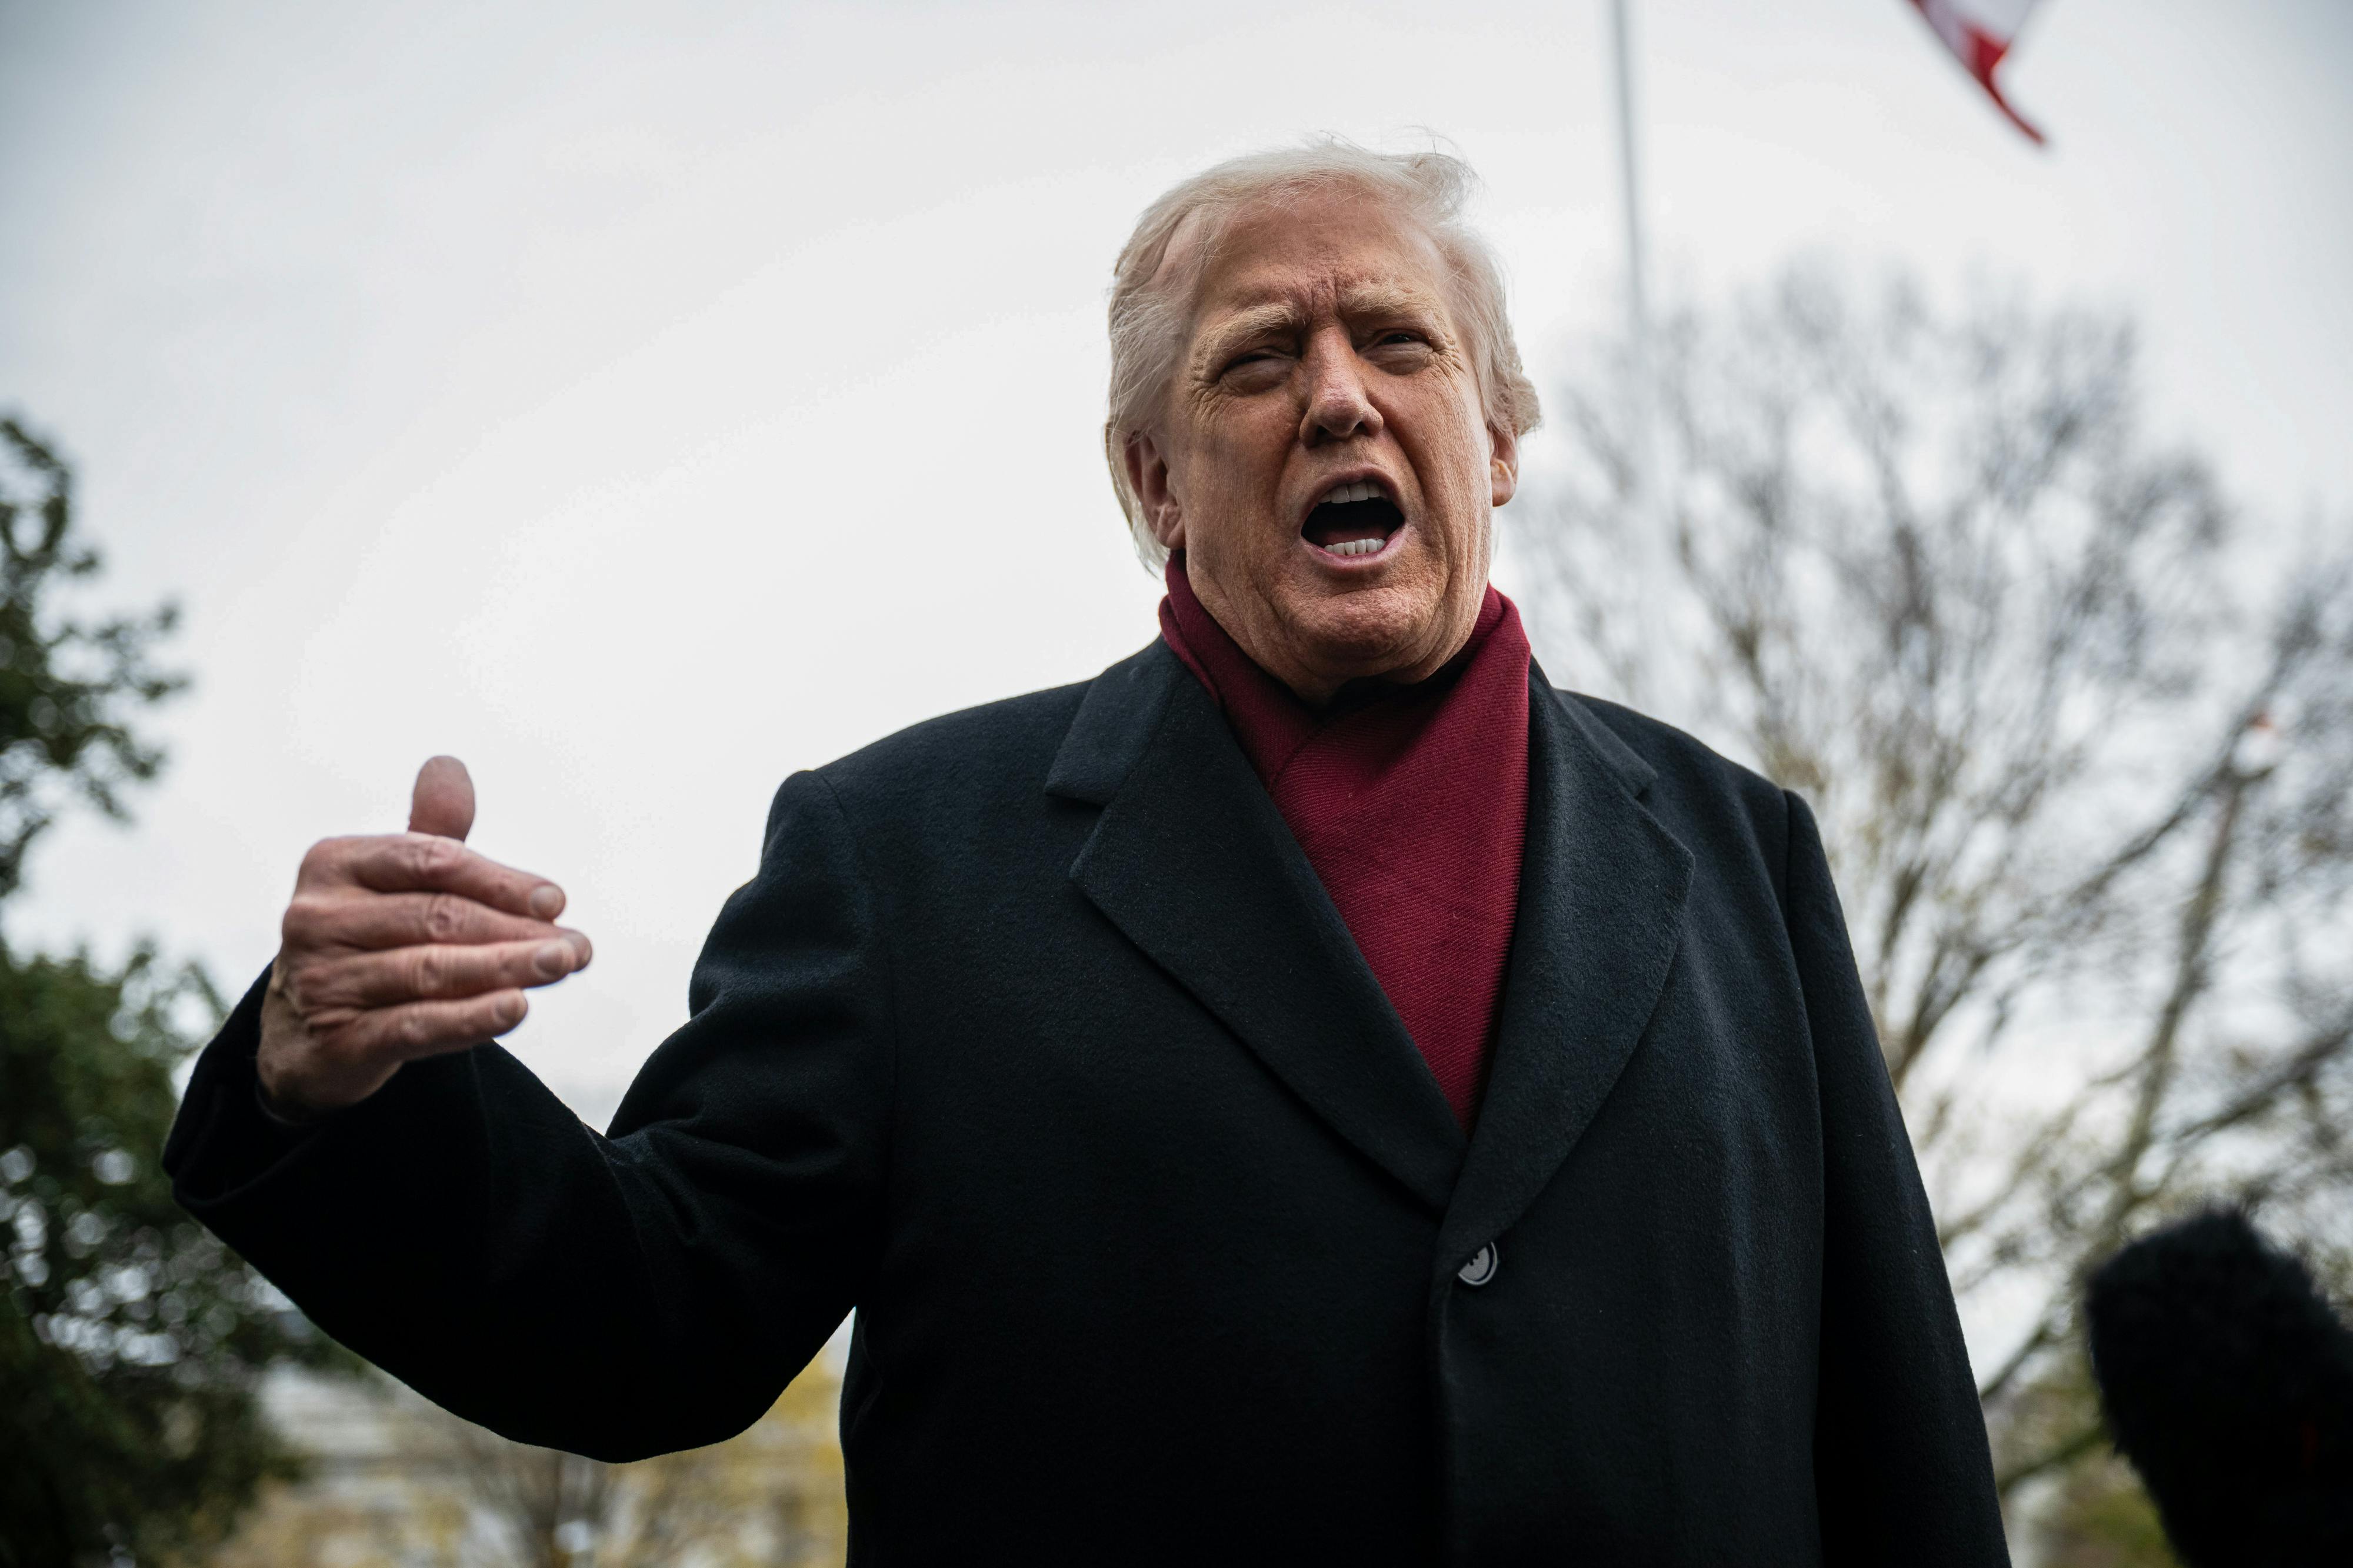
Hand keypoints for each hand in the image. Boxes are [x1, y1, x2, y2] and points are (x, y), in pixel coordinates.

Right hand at [256, 756, 592, 1118]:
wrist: (306, 1034)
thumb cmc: (367, 941)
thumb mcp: (393, 881)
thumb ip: (431, 833)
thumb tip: (447, 766)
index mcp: (335, 864)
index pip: (430, 862)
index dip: (500, 880)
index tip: (556, 900)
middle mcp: (319, 918)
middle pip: (437, 918)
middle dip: (516, 930)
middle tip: (575, 946)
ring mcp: (320, 981)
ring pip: (432, 971)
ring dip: (507, 970)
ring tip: (561, 966)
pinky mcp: (335, 1041)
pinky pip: (415, 1025)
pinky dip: (470, 1018)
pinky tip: (515, 1008)